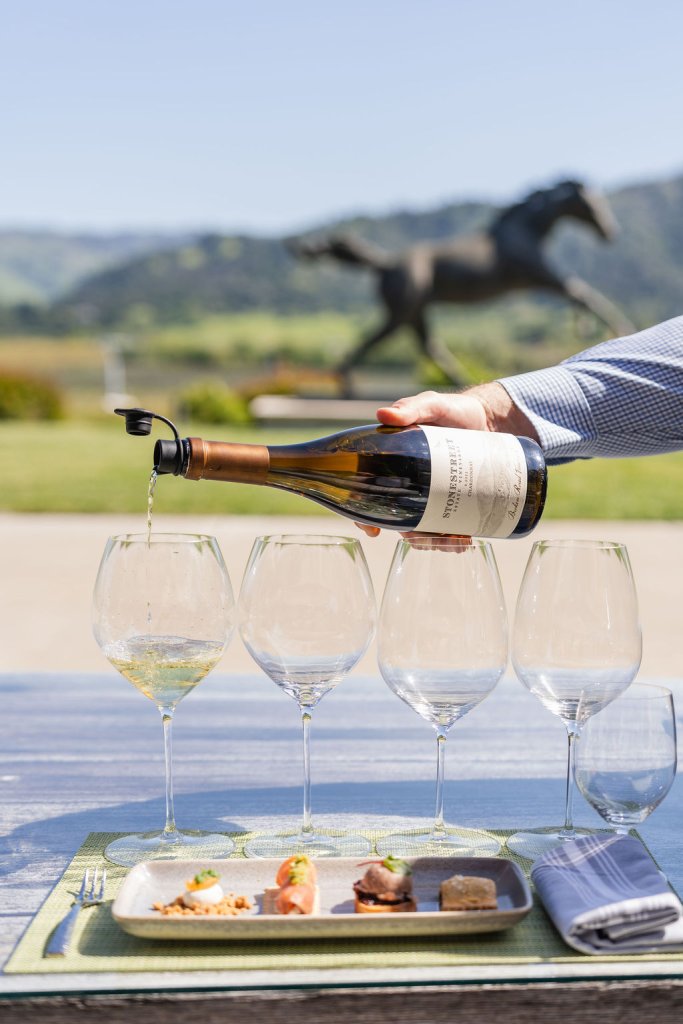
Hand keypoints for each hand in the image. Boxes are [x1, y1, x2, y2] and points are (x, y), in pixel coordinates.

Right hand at [356, 383, 537, 539]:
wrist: (491, 419)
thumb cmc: (454, 410)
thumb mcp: (432, 405)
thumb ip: (411, 407)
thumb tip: (383, 414)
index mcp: (391, 465)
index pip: (368, 494)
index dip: (364, 516)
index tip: (373, 531)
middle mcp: (407, 485)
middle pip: (398, 520)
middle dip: (411, 535)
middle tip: (429, 537)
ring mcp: (431, 497)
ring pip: (423, 529)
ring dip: (435, 543)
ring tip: (456, 541)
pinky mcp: (454, 503)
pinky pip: (447, 529)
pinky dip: (453, 540)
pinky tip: (464, 541)